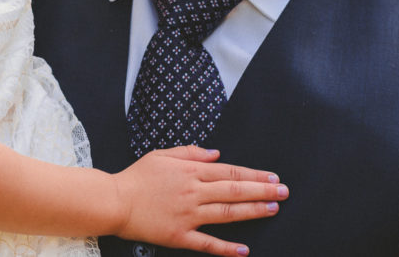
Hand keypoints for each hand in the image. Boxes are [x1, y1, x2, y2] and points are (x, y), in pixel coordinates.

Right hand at [112, 146, 285, 255]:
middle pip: (235, 191)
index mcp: (190, 172)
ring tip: (273, 209)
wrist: (114, 201)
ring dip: (253, 212)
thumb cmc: (136, 177)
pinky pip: (207, 243)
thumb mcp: (162, 155)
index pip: (230, 173)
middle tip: (284, 192)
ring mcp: (188, 215)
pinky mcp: (180, 236)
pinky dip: (226, 248)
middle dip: (263, 191)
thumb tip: (216, 154)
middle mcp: (193, 192)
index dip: (254, 175)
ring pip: (227, 213)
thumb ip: (190, 152)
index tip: (272, 177)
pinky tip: (243, 250)